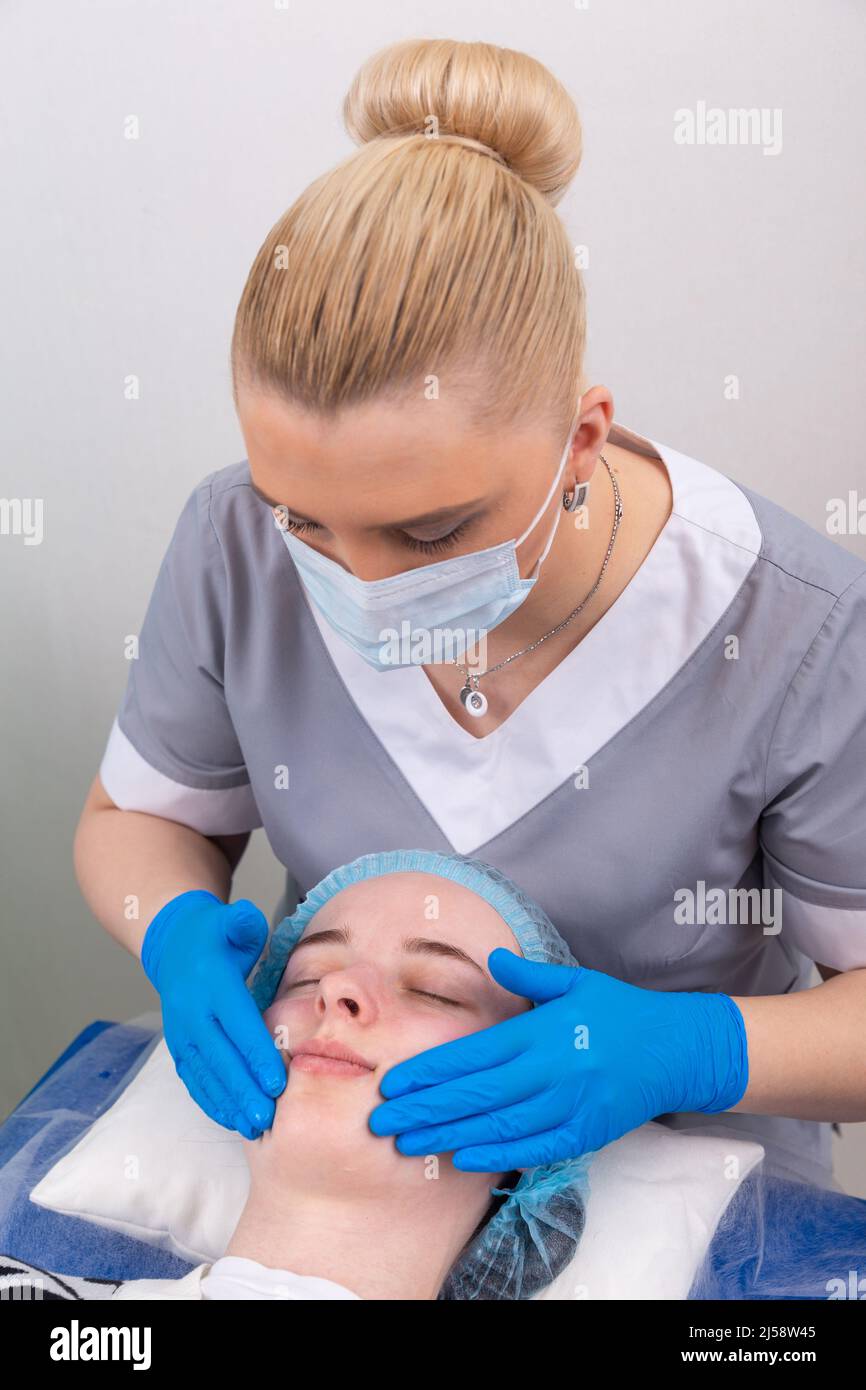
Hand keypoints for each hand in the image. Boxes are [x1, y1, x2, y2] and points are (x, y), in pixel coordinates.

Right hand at [141, 890, 285, 1137]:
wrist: (173, 946)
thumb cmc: (216, 935)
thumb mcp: (231, 920)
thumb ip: (242, 923)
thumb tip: (246, 922)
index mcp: (211, 983)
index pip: (236, 1022)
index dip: (255, 1053)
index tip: (277, 1081)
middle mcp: (191, 1011)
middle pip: (220, 1057)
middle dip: (244, 1089)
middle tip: (268, 1116)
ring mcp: (181, 1032)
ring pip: (205, 1074)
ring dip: (228, 1103)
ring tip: (253, 1127)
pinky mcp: (179, 1047)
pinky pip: (194, 1079)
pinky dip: (211, 1101)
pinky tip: (231, 1119)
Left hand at [368, 950, 747, 1170]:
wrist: (677, 1050)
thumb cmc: (620, 1012)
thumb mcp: (576, 982)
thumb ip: (529, 975)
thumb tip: (492, 957)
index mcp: (542, 1031)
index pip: (474, 1055)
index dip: (430, 1071)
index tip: (392, 1082)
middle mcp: (551, 1070)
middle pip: (476, 1094)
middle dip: (424, 1108)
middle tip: (380, 1121)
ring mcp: (568, 1106)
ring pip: (497, 1125)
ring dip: (448, 1135)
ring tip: (408, 1143)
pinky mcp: (584, 1133)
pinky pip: (533, 1148)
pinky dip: (496, 1154)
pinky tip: (463, 1157)